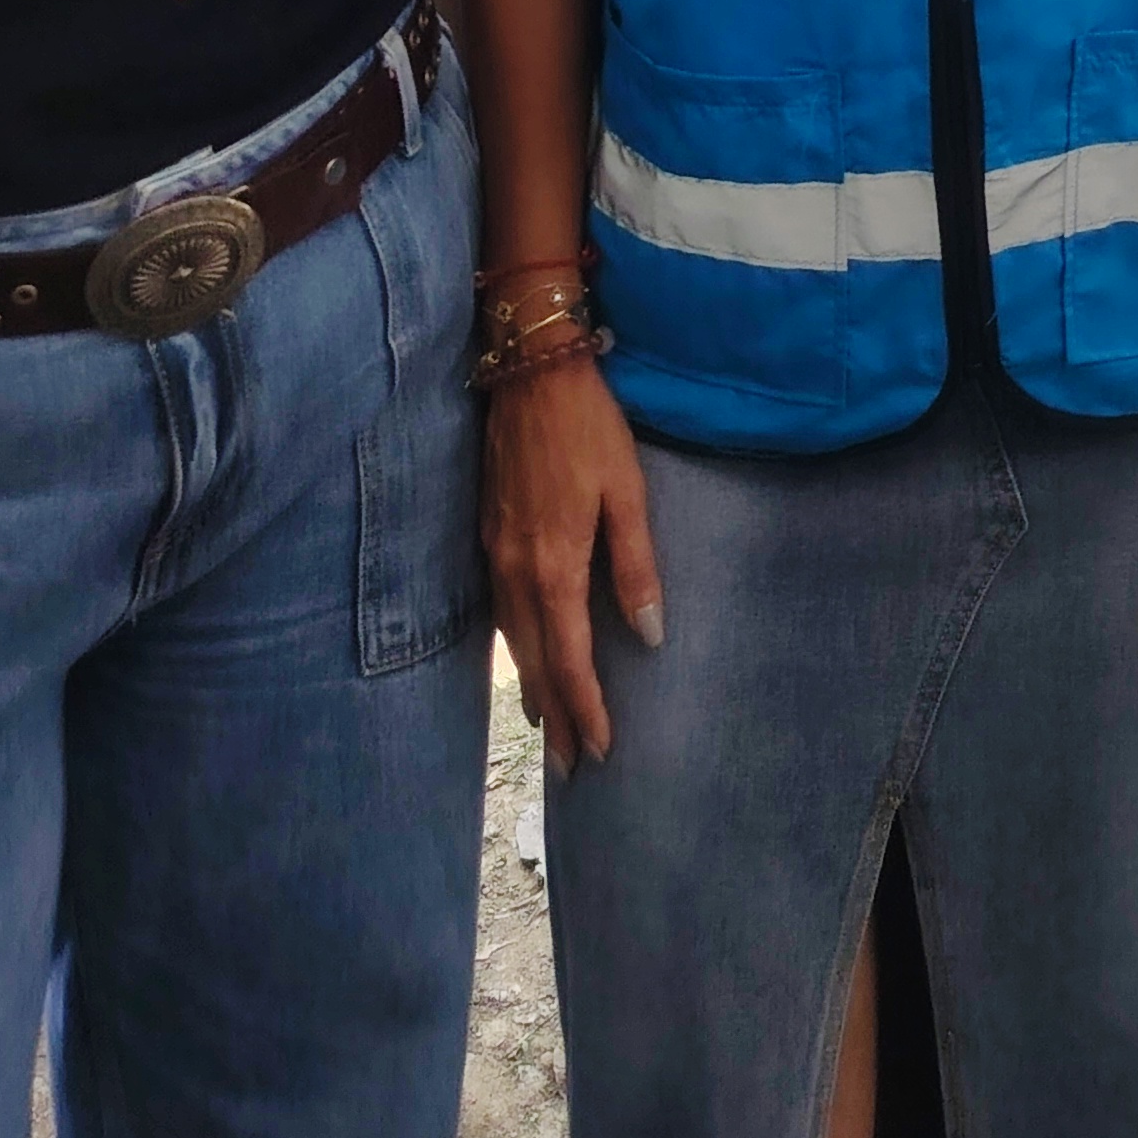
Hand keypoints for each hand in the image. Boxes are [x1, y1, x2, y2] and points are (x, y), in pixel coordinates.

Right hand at [480, 360, 661, 779]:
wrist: (528, 371)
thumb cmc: (588, 426)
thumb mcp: (626, 490)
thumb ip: (636, 565)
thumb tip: (650, 634)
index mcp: (553, 565)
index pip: (569, 658)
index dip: (585, 708)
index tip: (601, 750)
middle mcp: (515, 570)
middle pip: (533, 661)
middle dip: (555, 715)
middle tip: (570, 766)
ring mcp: (494, 553)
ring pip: (511, 640)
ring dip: (531, 686)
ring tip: (548, 726)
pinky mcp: (486, 534)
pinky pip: (498, 611)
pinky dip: (514, 647)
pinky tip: (523, 656)